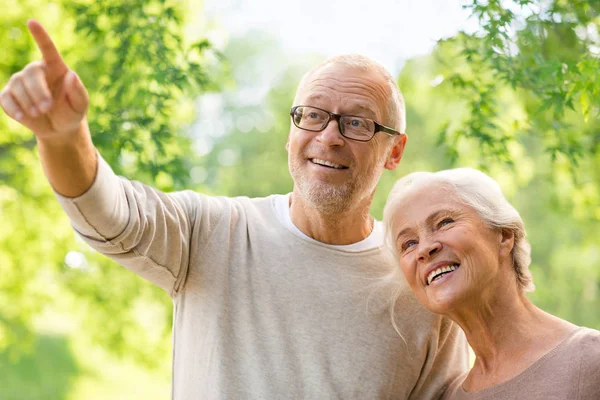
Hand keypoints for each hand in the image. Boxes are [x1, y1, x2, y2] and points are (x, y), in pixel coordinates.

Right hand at [0, 19, 88, 139]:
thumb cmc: (72, 112)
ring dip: (28, 102)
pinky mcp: (9, 95)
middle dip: (38, 92)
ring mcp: (20, 82)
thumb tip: (72, 75)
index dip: (40, 35)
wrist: (59, 128)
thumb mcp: (80, 104)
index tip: (32, 22)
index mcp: (55, 67)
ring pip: (17, 86)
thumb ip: (78, 91)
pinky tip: (24, 117)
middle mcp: (36, 71)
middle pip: (31, 73)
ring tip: (39, 113)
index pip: (47, 48)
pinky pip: (5, 98)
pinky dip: (14, 108)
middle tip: (47, 108)